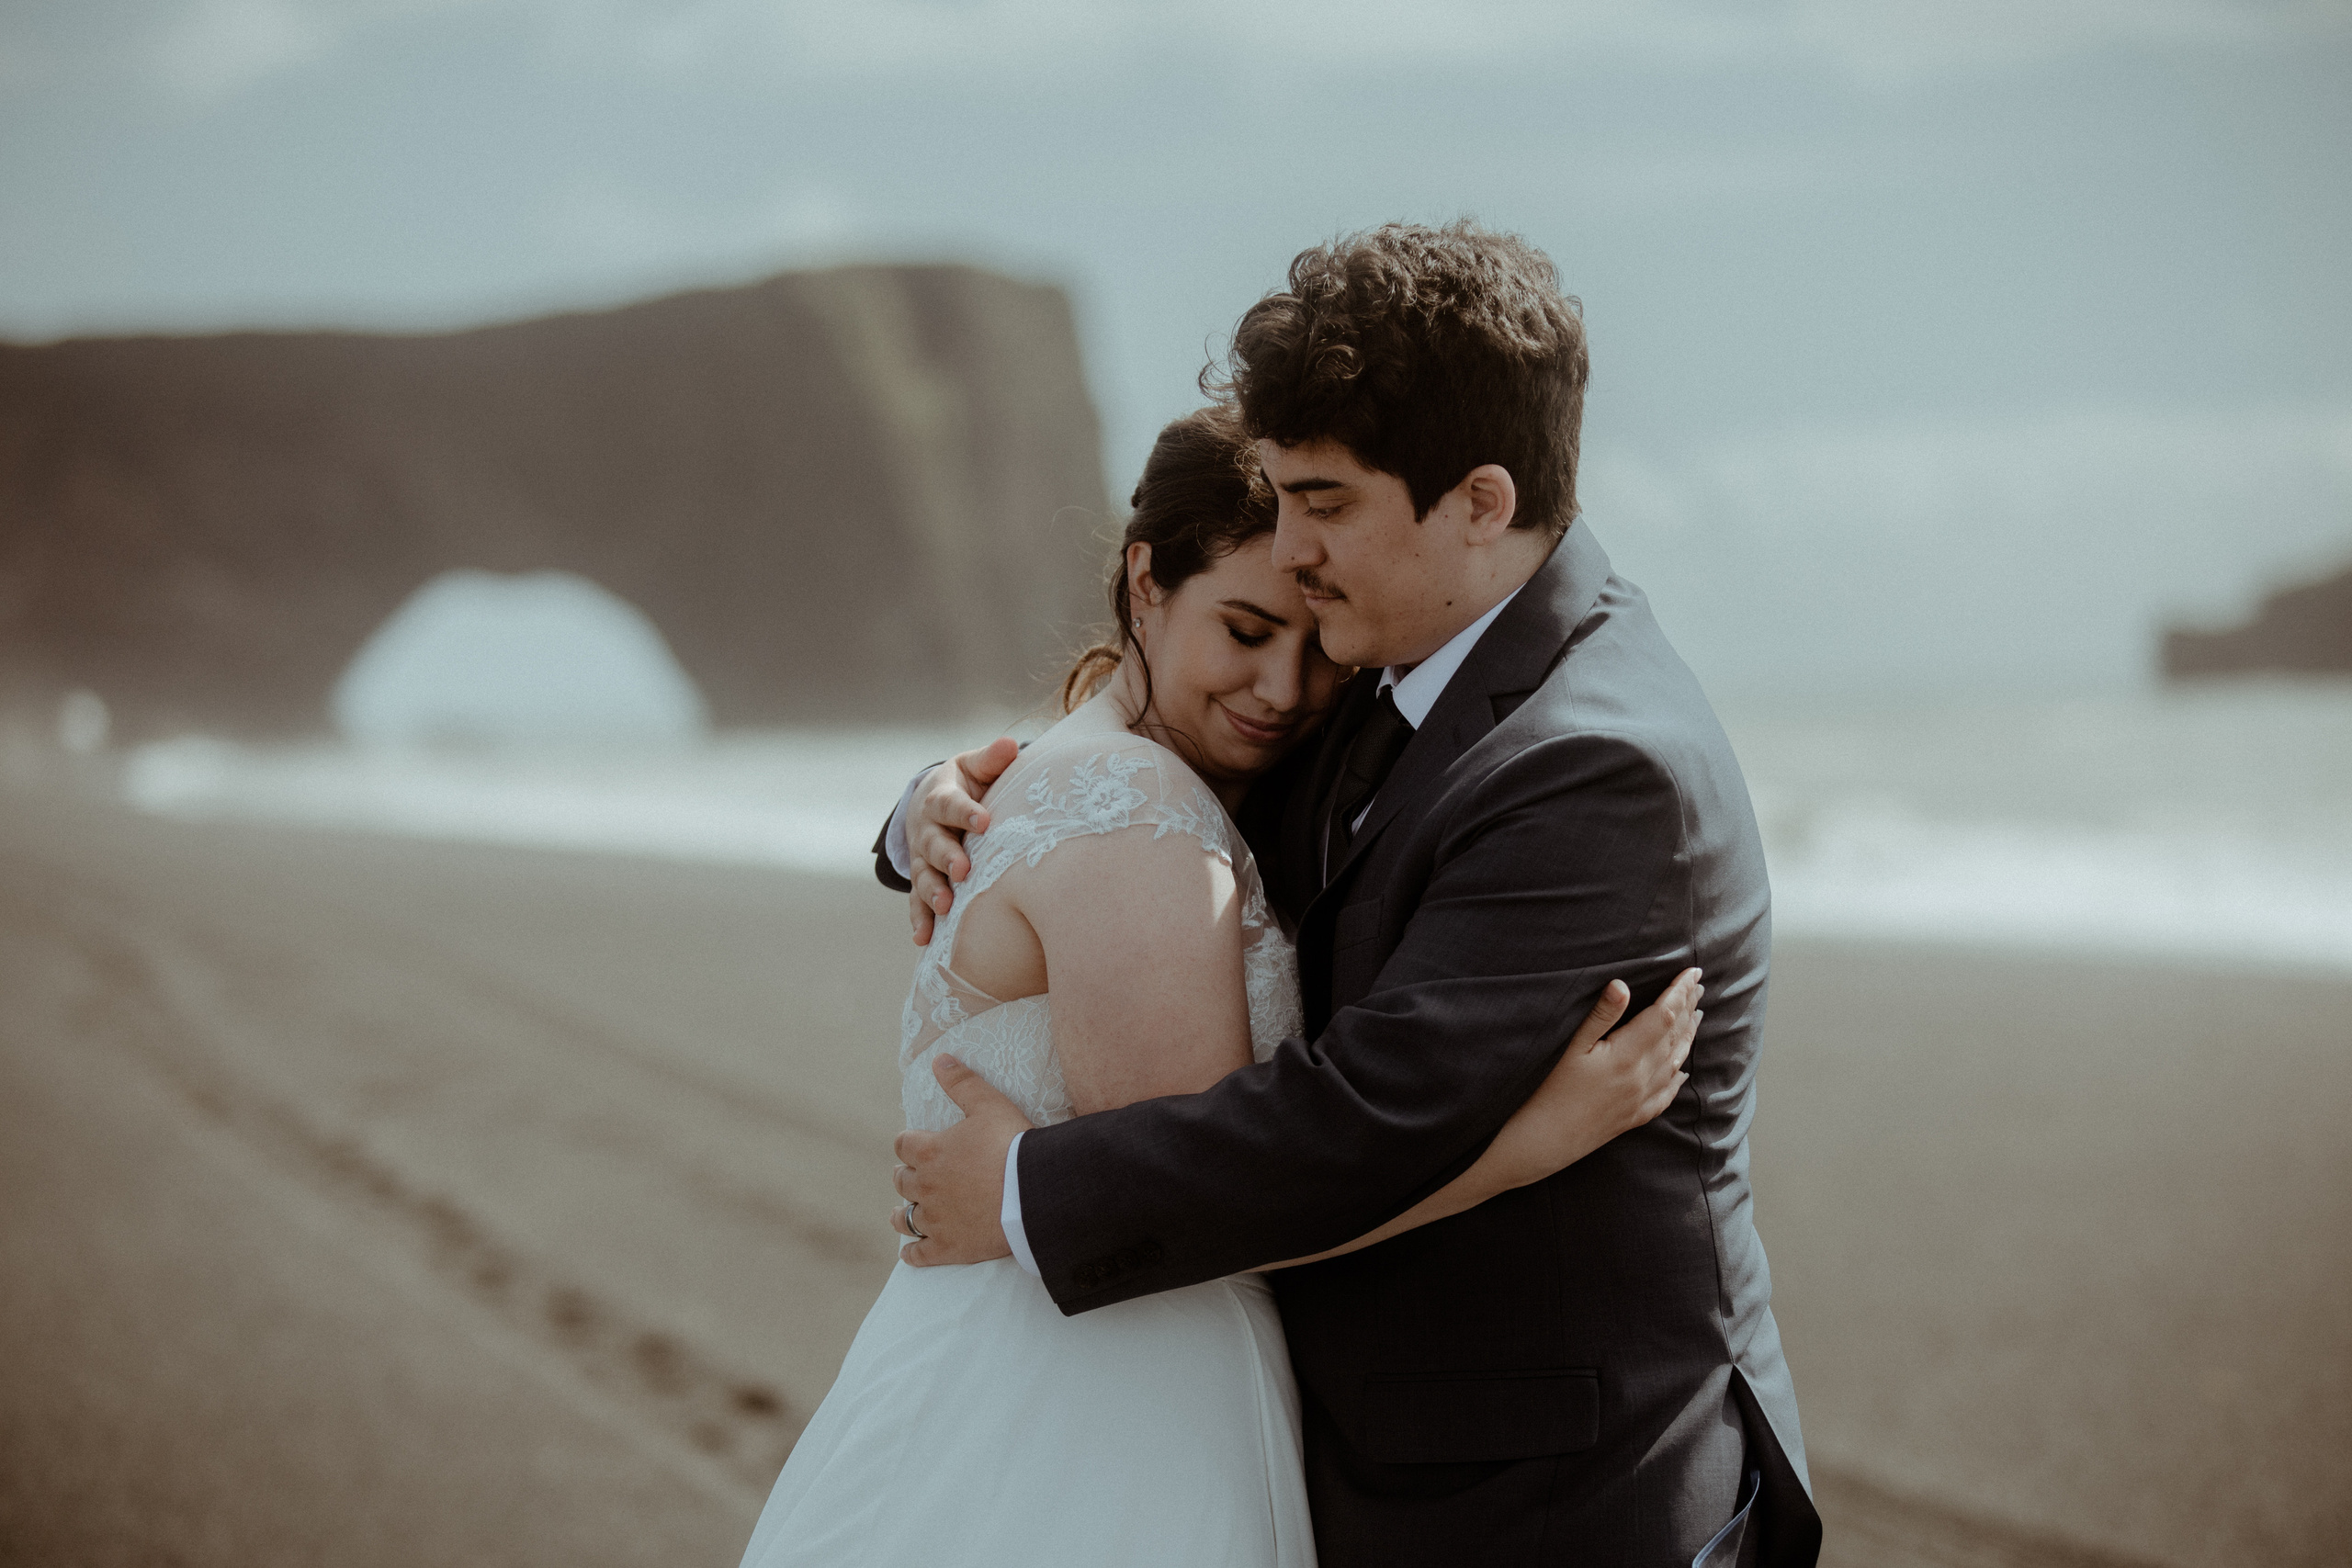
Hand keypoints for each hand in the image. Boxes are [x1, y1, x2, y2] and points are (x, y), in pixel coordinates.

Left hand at [890, 1054, 1033, 1264]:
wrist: (1034, 1194)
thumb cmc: (1012, 1145)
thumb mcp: (989, 1104)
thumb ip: (962, 1082)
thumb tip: (939, 1059)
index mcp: (929, 1151)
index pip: (903, 1145)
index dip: (908, 1143)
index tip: (913, 1145)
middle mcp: (925, 1186)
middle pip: (902, 1181)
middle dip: (906, 1176)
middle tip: (913, 1176)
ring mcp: (936, 1220)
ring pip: (905, 1218)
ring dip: (902, 1214)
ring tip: (902, 1213)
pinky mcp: (949, 1248)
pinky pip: (921, 1255)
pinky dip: (913, 1254)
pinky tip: (910, 1254)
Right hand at [908, 737, 1020, 944]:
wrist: (932, 803)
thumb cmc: (966, 784)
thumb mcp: (976, 767)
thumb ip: (992, 759)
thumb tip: (1013, 745)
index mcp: (942, 798)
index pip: (952, 805)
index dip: (966, 813)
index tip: (984, 821)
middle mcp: (928, 830)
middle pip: (935, 844)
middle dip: (948, 857)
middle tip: (963, 869)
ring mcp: (924, 858)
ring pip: (925, 876)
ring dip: (932, 892)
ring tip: (945, 907)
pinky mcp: (924, 880)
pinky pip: (918, 902)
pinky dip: (920, 919)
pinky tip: (924, 939)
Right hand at [1484, 968, 1701, 1189]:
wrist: (1546, 1140)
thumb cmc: (1552, 1091)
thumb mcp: (1572, 1047)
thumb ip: (1600, 1016)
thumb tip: (1621, 984)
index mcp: (1627, 1055)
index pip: (1664, 1015)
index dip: (1679, 991)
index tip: (1691, 971)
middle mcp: (1643, 1077)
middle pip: (1675, 1035)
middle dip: (1688, 1007)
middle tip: (1698, 984)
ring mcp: (1643, 1098)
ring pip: (1677, 1061)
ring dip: (1689, 1035)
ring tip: (1698, 1015)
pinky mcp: (1638, 1116)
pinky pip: (1669, 1092)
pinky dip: (1679, 1075)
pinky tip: (1683, 1069)